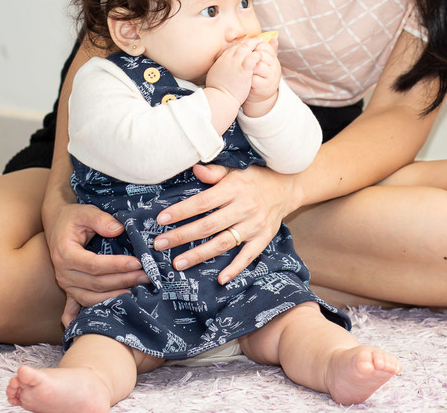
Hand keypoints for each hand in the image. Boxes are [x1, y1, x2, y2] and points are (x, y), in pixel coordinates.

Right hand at [45, 202, 148, 327]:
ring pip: (91, 298)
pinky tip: (110, 316)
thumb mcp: (85, 211)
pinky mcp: (70, 290)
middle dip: (124, 281)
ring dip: (116, 296)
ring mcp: (66, 285)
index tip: (137, 262)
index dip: (116, 266)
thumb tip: (119, 229)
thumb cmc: (72, 217)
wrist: (56, 224)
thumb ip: (100, 219)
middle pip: (96, 284)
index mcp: (65, 254)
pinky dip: (94, 312)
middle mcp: (63, 273)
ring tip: (139, 291)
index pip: (94, 265)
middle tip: (147, 275)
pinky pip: (81, 306)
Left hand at [153, 162, 296, 284]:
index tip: (161, 220)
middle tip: (160, 244)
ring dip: (199, 254)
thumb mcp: (235, 170)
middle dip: (182, 236)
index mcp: (234, 189)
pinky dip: (235, 268)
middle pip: (208, 225)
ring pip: (223, 242)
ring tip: (178, 263)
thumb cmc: (254, 178)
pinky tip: (221, 279)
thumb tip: (194, 168)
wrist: (287, 187)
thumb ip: (215, 172)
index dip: (181, 211)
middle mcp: (244, 208)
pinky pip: (248, 256)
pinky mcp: (263, 238)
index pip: (202, 202)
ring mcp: (254, 225)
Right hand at [205, 40, 259, 103]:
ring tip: (262, 42)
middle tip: (257, 39)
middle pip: (240, 45)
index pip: (233, 48)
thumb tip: (219, 67)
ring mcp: (236, 63)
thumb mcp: (214, 75)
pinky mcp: (244, 69)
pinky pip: (253, 57)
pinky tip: (261, 55)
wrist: (220, 97)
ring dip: (255, 43)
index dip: (241, 45)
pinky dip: (257, 54)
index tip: (247, 45)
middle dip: (249, 41)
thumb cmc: (216, 90)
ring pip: (247, 47)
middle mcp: (228, 59)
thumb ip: (219, 68)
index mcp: (222, 60)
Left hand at [244, 36, 280, 109]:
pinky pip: (253, 78)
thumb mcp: (265, 62)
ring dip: (248, 66)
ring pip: (258, 66)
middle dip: (250, 55)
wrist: (261, 96)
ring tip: (242, 67)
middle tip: (242, 58)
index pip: (266, 47)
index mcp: (273, 59)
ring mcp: (270, 77)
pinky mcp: (263, 86)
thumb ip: (267, 51)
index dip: (255, 46)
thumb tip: (274, 38)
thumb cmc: (260, 76)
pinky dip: (247, 77)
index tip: (247, 50)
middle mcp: (274, 67)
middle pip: (262, 55)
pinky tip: (242, 76)